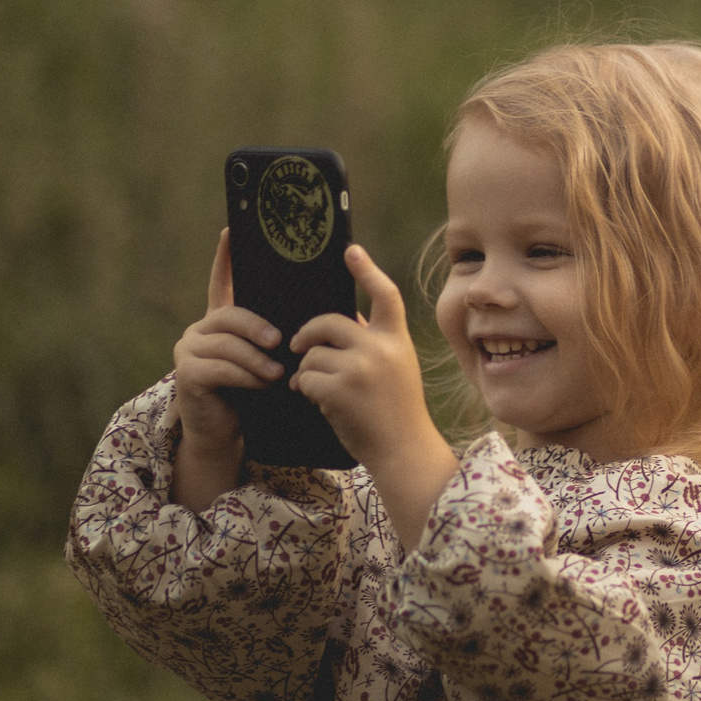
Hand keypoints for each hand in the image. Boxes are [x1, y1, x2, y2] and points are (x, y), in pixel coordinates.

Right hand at [170, 229, 278, 509]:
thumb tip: (340, 314)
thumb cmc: (257, 395)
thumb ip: (290, 335)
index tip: (230, 231)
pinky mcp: (185, 373)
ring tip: (276, 372)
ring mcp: (189, 349)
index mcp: (225, 320)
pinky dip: (243, 376)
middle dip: (255, 326)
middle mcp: (202, 328)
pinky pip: (216, 368)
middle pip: (229, 314)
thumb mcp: (275, 360)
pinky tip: (260, 385)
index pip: (223, 282)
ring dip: (254, 358)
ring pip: (225, 343)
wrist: (229, 434)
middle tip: (279, 341)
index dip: (225, 257)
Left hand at [287, 245, 458, 547]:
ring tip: (317, 389)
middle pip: (328, 322)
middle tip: (298, 347)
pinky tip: (316, 401)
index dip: (367, 270)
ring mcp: (360, 367)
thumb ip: (373, 345)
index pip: (385, 294)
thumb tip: (340, 325)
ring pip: (312, 354)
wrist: (402, 450)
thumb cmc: (395, 411)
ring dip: (306, 371)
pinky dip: (304, 389)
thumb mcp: (395, 369)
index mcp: (397, 339)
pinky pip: (305, 377)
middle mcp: (381, 347)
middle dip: (307, 335)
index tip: (350, 250)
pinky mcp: (340, 388)